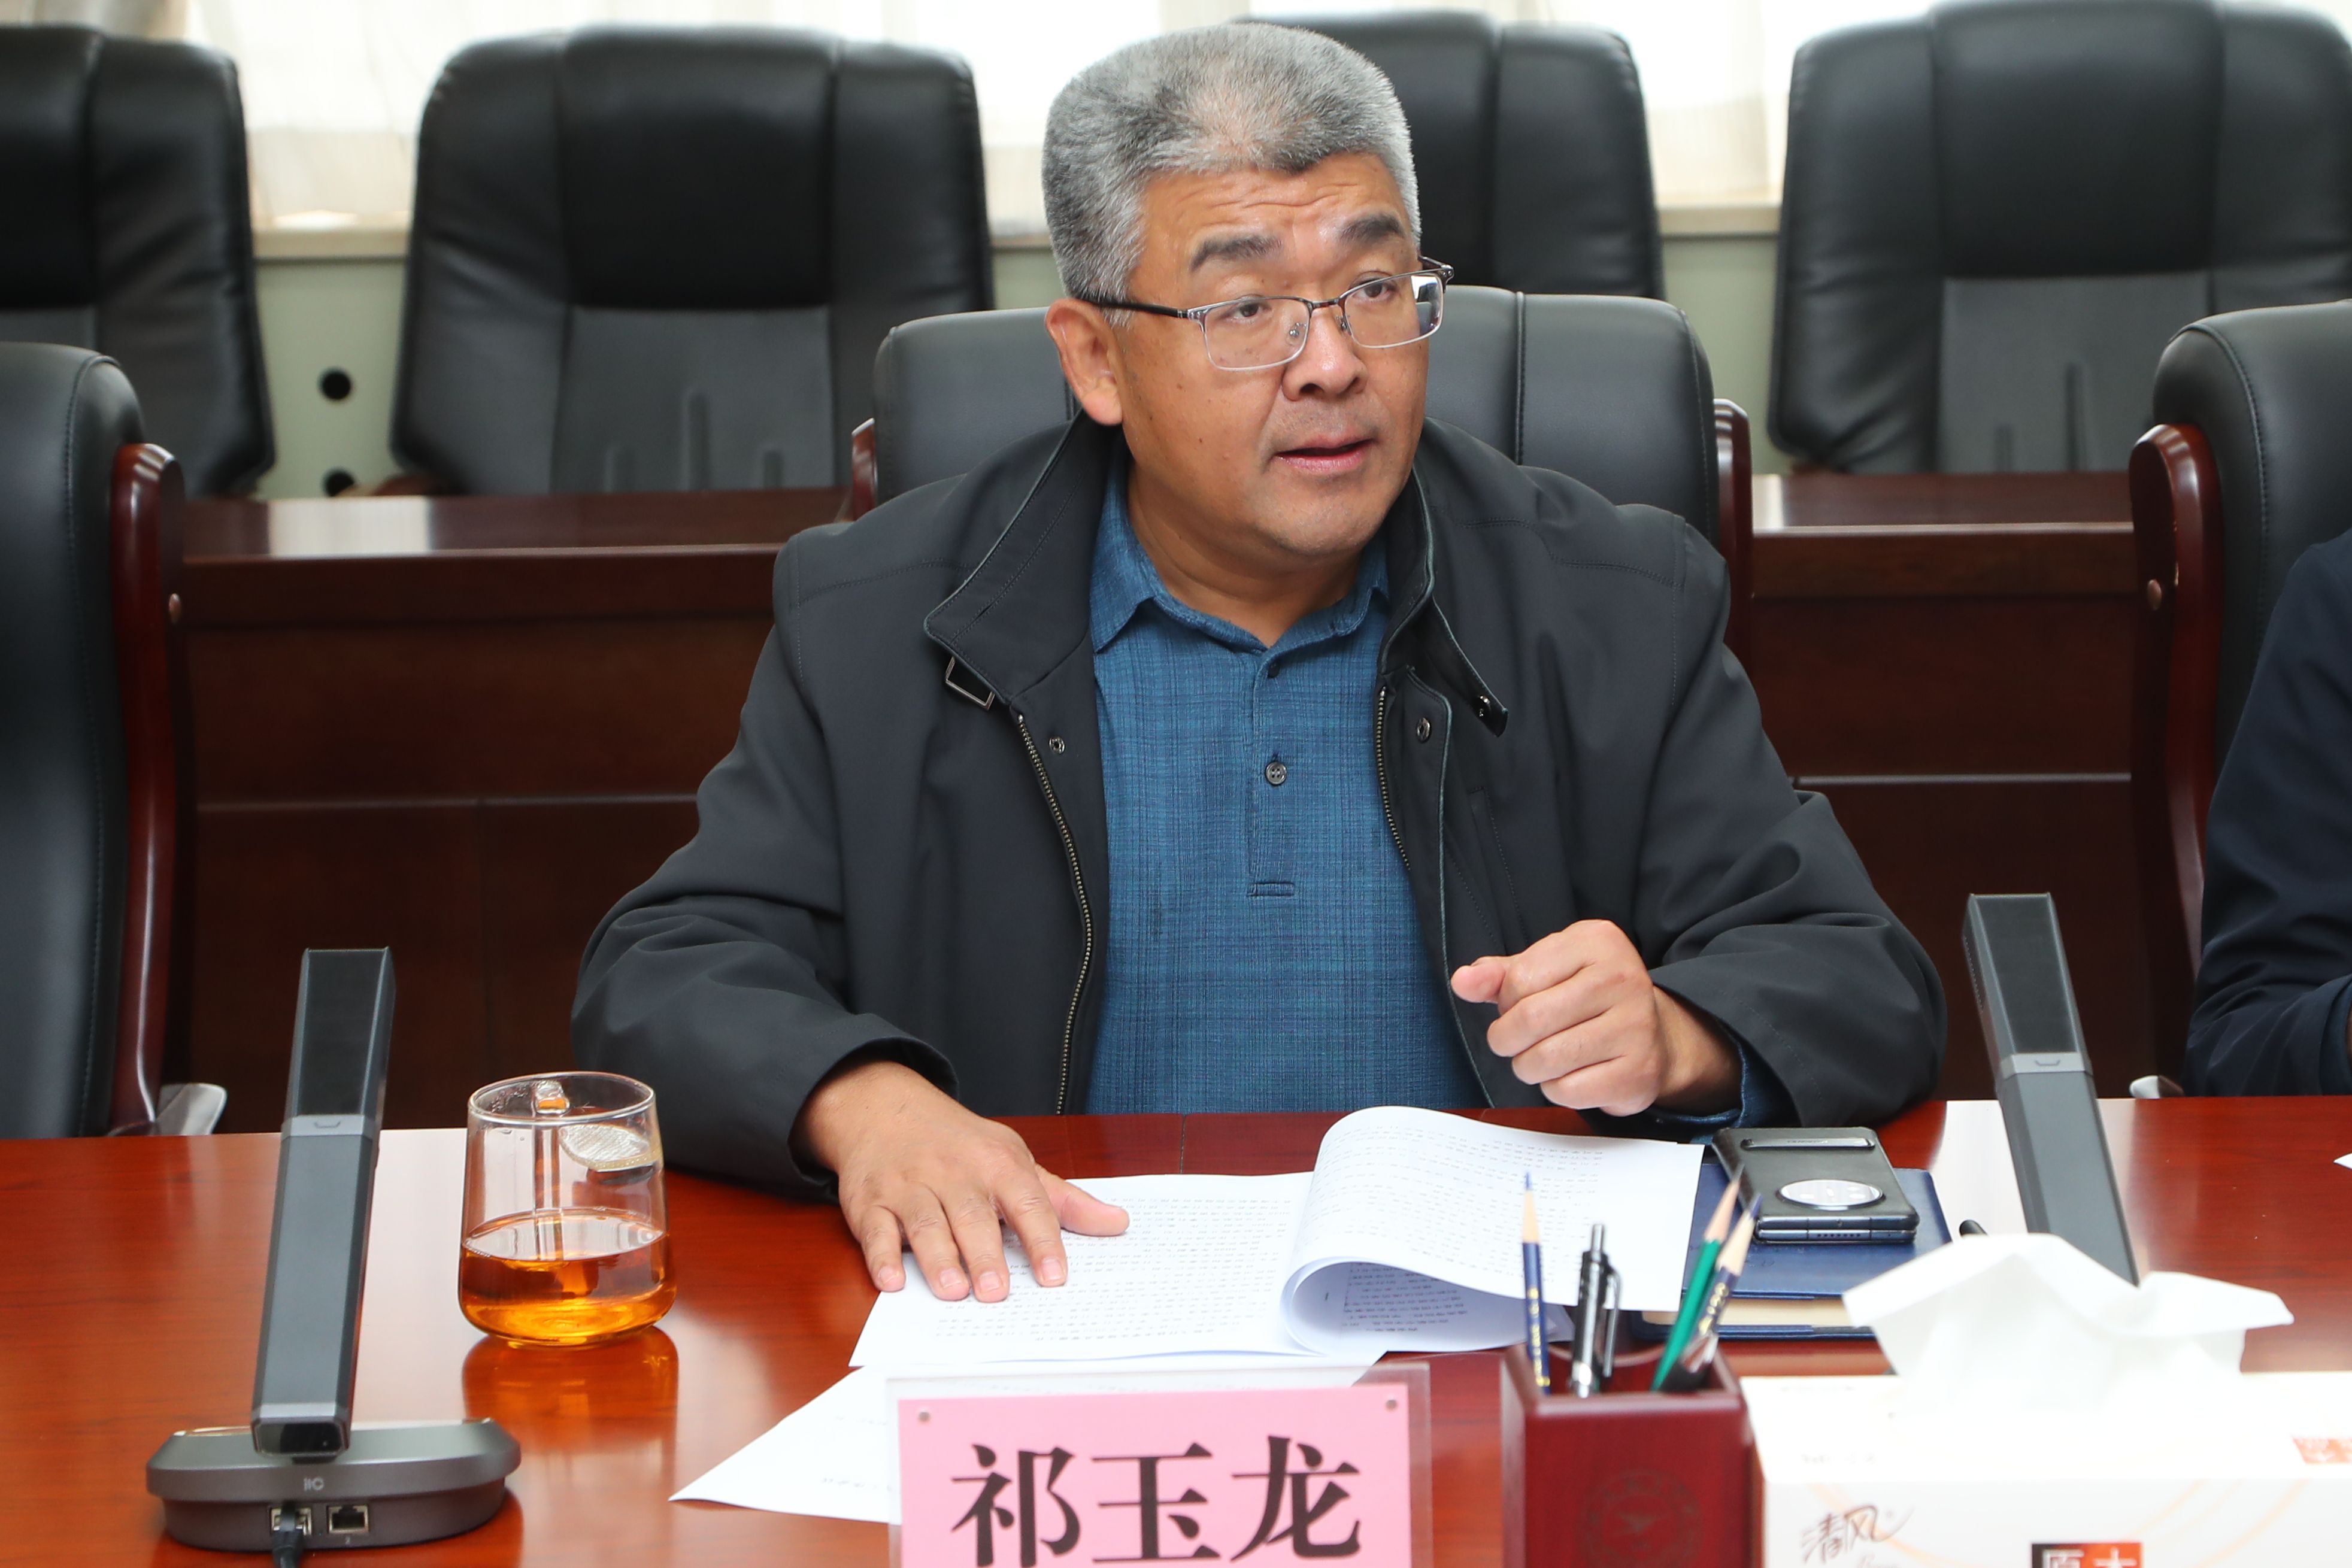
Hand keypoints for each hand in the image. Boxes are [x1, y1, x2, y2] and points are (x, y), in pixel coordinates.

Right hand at [793, 1058, 1128, 1301]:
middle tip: (996, 1293)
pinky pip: (875, 1229)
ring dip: (938, 1258)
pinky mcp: (871, 1201)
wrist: (885, 1110)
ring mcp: (909, 1186)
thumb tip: (1117, 1223)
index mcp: (997, 1163)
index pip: (1026, 1201)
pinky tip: (892, 1281)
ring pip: (925, 1222)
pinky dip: (882, 1255)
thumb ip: (1061, 1199)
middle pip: (972, 1215)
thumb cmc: (960, 1147)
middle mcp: (954, 1173)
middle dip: (985, 1254)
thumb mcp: (1013, 1159)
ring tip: (954, 1292)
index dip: (1042, 1239)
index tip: (1055, 1276)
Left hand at [1450, 919, 1739, 1116]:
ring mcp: (1636, 1025)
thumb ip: (1499, 975)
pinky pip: (1569, 1090)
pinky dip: (1556, 1090)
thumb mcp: (1544, 970)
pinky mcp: (1639, 1071)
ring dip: (1529, 1067)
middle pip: (1530, 1020)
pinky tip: (1571, 1075)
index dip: (1505, 1003)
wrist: (1653, 1035)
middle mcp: (1623, 977)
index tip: (1516, 1008)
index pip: (1519, 980)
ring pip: (1546, 1060)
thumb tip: (1463, 981)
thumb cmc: (1586, 999)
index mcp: (1596, 942)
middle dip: (1507, 1040)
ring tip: (1542, 1058)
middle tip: (1515, 1042)